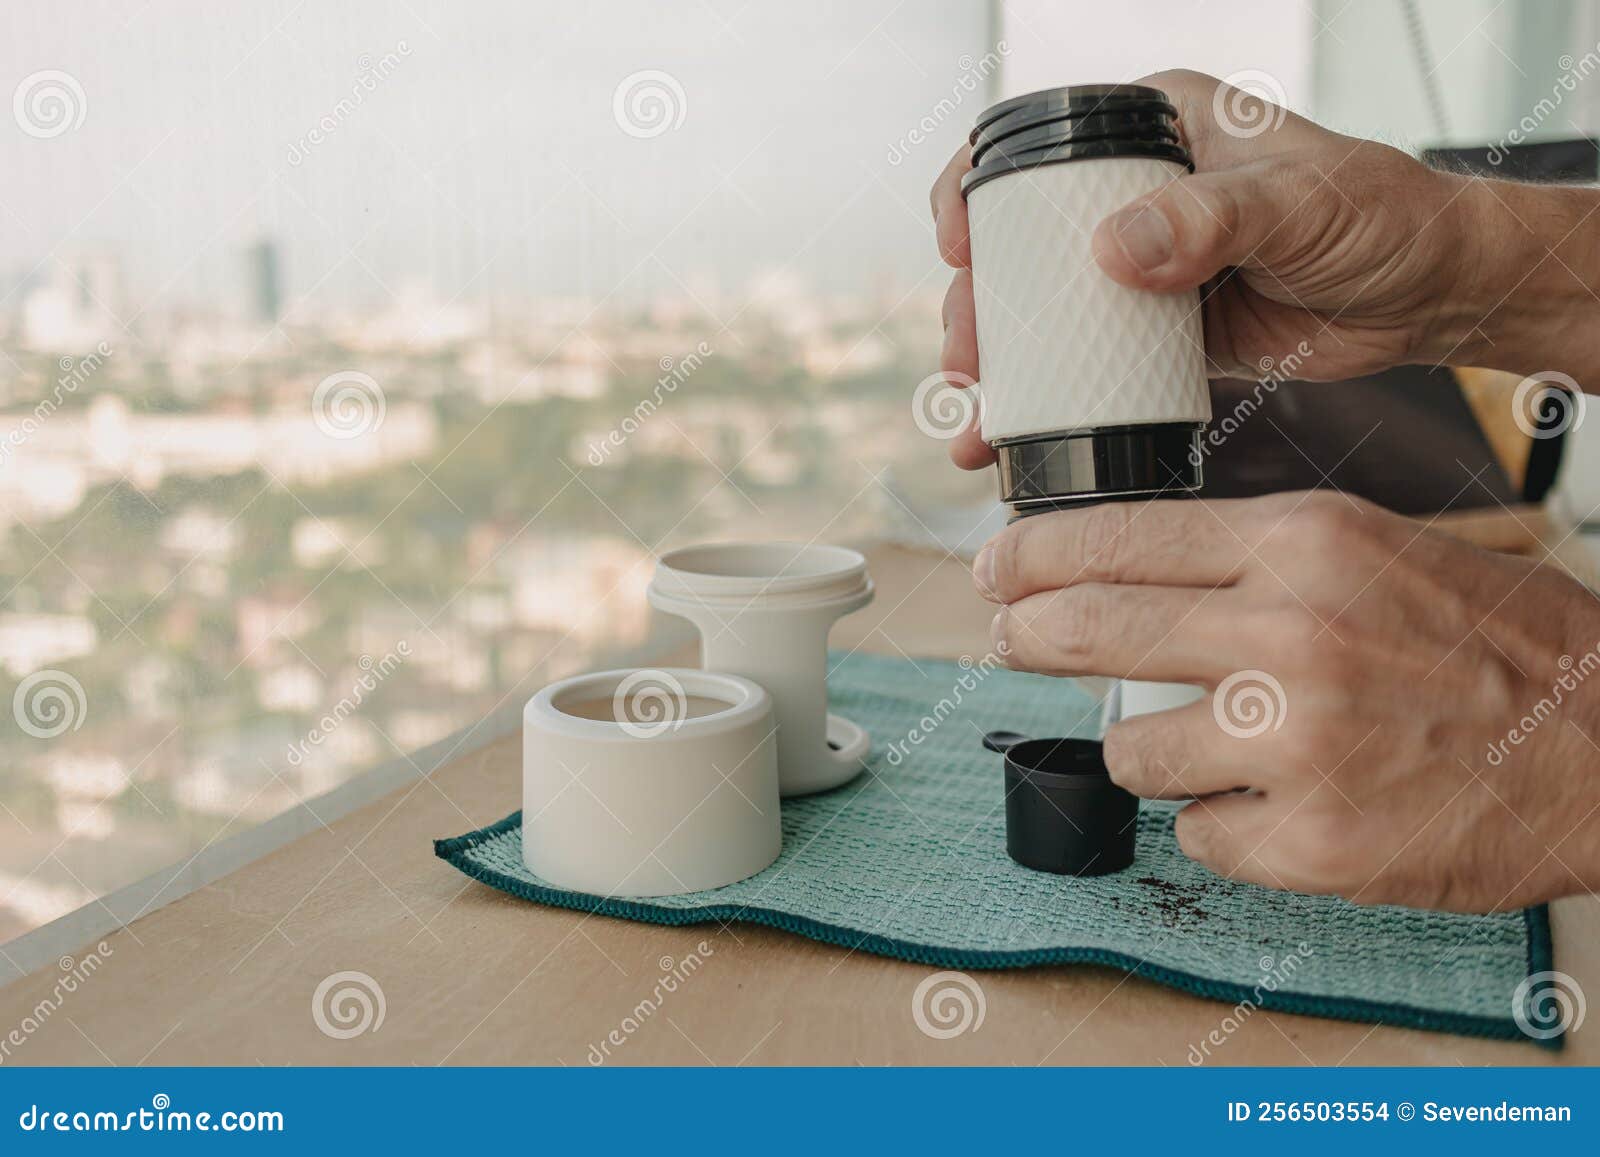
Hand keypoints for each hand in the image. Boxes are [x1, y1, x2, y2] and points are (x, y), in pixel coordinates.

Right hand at [928, 69, 1488, 470]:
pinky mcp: (1161, 333)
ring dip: (1003, 365)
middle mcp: (1137, 195)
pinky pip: (1088, 367)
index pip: (1038, 146)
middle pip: (1021, 246)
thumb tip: (1115, 250)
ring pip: (1045, 314)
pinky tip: (1014, 440)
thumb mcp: (1297, 204)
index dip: (977, 192)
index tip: (958, 247)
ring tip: (978, 418)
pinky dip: (1050, 404)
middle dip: (980, 306)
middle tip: (970, 358)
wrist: (1434, 295)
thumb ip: (1209, 219)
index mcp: (1158, 129)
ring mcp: (1144, 268)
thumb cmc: (1383, 217)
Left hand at [973, 492, 1599, 911]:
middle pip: (1089, 632)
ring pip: (1128, 751)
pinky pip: (1198, 834)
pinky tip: (1282, 805)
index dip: (1033, 555)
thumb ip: (1252, 561)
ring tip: (1214, 744)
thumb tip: (1126, 575)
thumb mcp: (1376, 548)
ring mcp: (1295, 743)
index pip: (1116, 536)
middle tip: (1011, 639)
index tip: (997, 567)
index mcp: (1304, 542)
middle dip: (1028, 637)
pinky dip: (1222, 824)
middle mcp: (1289, 634)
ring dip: (1149, 750)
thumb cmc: (1499, 643)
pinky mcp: (1310, 842)